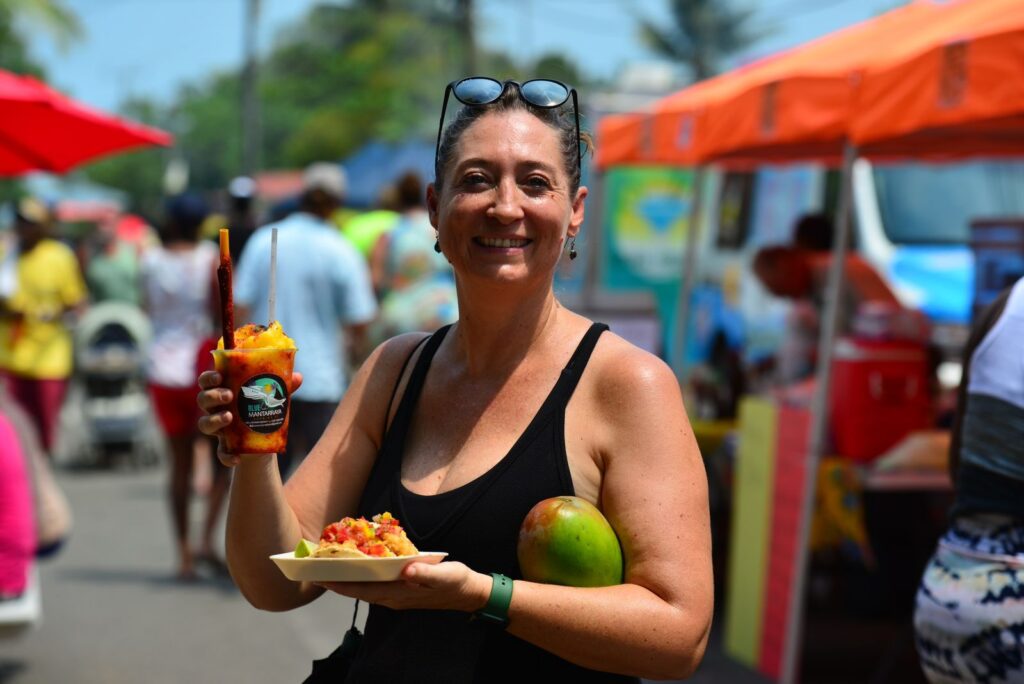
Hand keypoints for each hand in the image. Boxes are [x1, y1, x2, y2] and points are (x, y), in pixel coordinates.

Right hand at [196, 370, 303, 465]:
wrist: (264, 440)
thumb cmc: (263, 408)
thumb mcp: (273, 396)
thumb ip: (283, 386)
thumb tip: (298, 377)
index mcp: (223, 390)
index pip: (207, 381)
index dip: (208, 377)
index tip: (219, 376)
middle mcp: (215, 408)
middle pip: (202, 399)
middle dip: (213, 396)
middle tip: (229, 396)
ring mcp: (218, 428)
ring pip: (203, 424)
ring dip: (214, 420)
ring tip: (229, 417)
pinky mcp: (225, 446)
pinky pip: (220, 453)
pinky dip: (227, 456)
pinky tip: (237, 458)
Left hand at [316, 561, 490, 612]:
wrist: (470, 592)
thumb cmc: (457, 582)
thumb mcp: (445, 575)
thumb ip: (425, 573)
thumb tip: (406, 570)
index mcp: (400, 594)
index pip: (363, 590)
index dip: (341, 585)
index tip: (321, 578)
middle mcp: (394, 598)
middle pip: (358, 590)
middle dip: (337, 582)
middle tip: (315, 570)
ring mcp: (397, 596)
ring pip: (364, 589)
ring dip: (347, 580)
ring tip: (329, 568)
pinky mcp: (401, 590)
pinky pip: (374, 586)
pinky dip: (361, 577)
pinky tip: (356, 567)